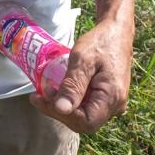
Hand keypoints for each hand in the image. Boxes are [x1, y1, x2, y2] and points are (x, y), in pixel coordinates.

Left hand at [29, 18, 133, 133]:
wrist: (116, 31)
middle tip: (38, 95)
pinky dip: (69, 100)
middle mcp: (115, 105)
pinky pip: (86, 105)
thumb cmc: (100, 43)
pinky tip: (55, 90)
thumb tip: (61, 109)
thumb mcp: (82, 60)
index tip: (44, 97)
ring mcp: (111, 102)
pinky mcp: (105, 97)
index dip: (63, 115)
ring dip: (61, 107)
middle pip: (83, 121)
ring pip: (83, 115)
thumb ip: (72, 86)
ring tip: (43, 91)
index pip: (86, 122)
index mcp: (112, 98)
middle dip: (58, 111)